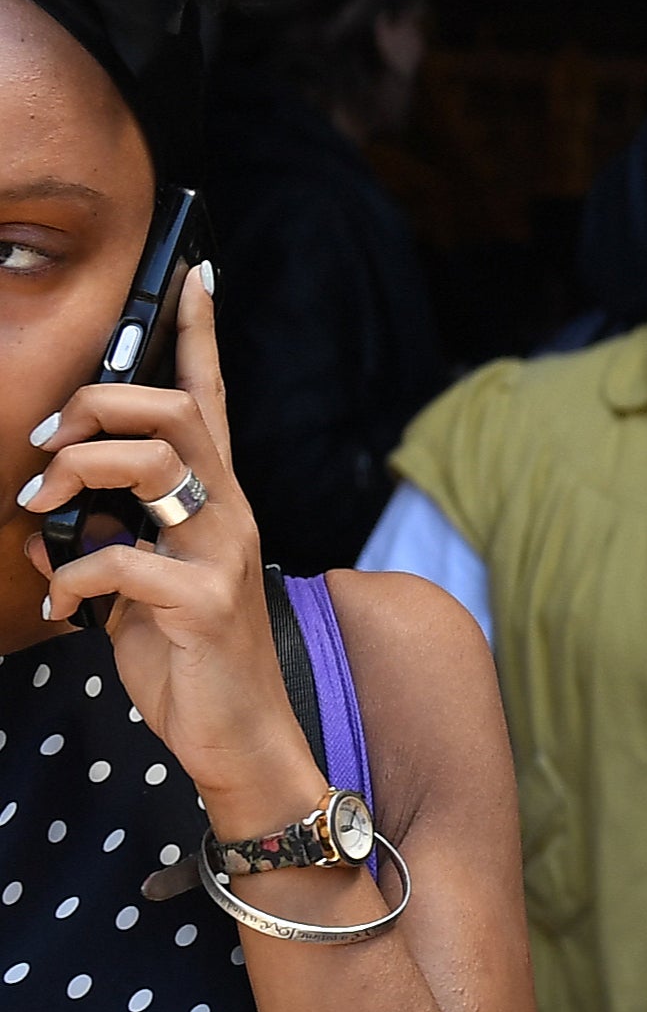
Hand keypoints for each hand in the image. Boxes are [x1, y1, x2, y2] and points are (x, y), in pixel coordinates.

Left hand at [21, 267, 334, 863]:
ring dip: (77, 473)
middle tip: (45, 448)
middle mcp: (231, 513)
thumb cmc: (187, 662)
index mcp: (216, 501)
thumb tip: (42, 532)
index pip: (211, 399)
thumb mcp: (133, 592)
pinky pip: (122, 559)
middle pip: (173, 411)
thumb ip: (100, 547)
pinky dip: (72, 576)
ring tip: (41, 511)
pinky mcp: (206, 600)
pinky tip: (66, 605)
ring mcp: (224, 553)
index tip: (196, 271)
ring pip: (153, 462)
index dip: (203, 334)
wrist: (239, 740)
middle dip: (95, 406)